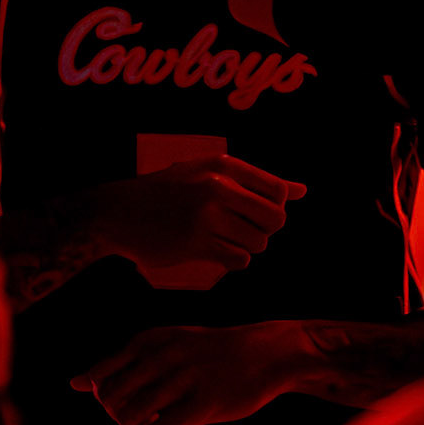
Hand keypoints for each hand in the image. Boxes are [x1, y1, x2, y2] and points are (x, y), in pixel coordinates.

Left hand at [74, 322, 300, 424]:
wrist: (265, 353)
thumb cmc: (205, 354)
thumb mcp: (163, 344)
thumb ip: (120, 363)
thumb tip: (73, 383)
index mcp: (150, 339)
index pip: (99, 376)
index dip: (104, 396)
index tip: (125, 398)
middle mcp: (163, 355)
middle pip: (108, 399)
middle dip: (116, 414)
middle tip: (139, 414)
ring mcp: (183, 378)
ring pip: (128, 416)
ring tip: (154, 420)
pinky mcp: (204, 404)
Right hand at [93, 156, 304, 282]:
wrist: (120, 212)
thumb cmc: (171, 191)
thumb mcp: (209, 173)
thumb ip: (257, 182)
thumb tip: (303, 190)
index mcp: (223, 165)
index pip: (278, 190)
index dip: (274, 205)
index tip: (254, 209)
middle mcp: (218, 187)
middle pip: (275, 219)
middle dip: (266, 229)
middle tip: (243, 227)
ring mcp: (207, 216)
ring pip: (258, 242)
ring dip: (248, 246)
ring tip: (225, 237)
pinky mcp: (197, 244)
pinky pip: (238, 260)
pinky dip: (233, 259)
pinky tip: (215, 249)